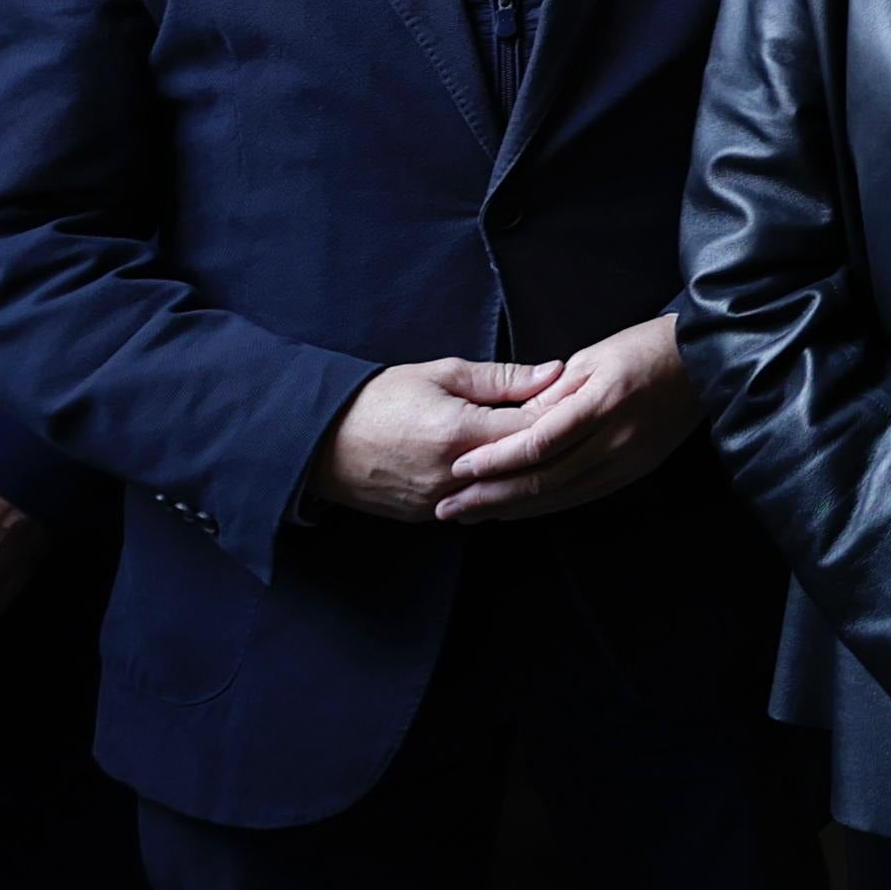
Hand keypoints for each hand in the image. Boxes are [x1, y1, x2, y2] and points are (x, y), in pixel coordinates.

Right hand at [311, 355, 561, 519]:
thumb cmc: (380, 398)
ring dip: (521, 474)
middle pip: (524, 469)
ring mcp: (438, 503)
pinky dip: (492, 490)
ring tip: (536, 448)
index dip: (559, 417)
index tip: (573, 402)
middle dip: (548, 448)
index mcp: (460, 434)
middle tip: (565, 426)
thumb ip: (502, 378)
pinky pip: (473, 507)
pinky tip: (503, 471)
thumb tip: (556, 372)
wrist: (318, 440)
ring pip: (501, 494)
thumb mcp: (442, 374)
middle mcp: (453, 476)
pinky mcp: (424, 517)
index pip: (535, 433)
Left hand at [435, 316, 697, 523]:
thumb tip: (510, 425)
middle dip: (492, 497)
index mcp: (603, 402)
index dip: (496, 461)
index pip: (539, 443)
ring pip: (562, 495)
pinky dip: (546, 505)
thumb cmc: (644, 347)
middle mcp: (618, 439)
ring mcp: (631, 460)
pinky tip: (517, 510)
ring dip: (513, 509)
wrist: (706, 360)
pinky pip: (584, 495)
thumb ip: (550, 393)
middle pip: (546, 479)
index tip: (459, 470)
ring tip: (471, 515)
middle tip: (450, 508)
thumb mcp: (593, 357)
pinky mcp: (638, 471)